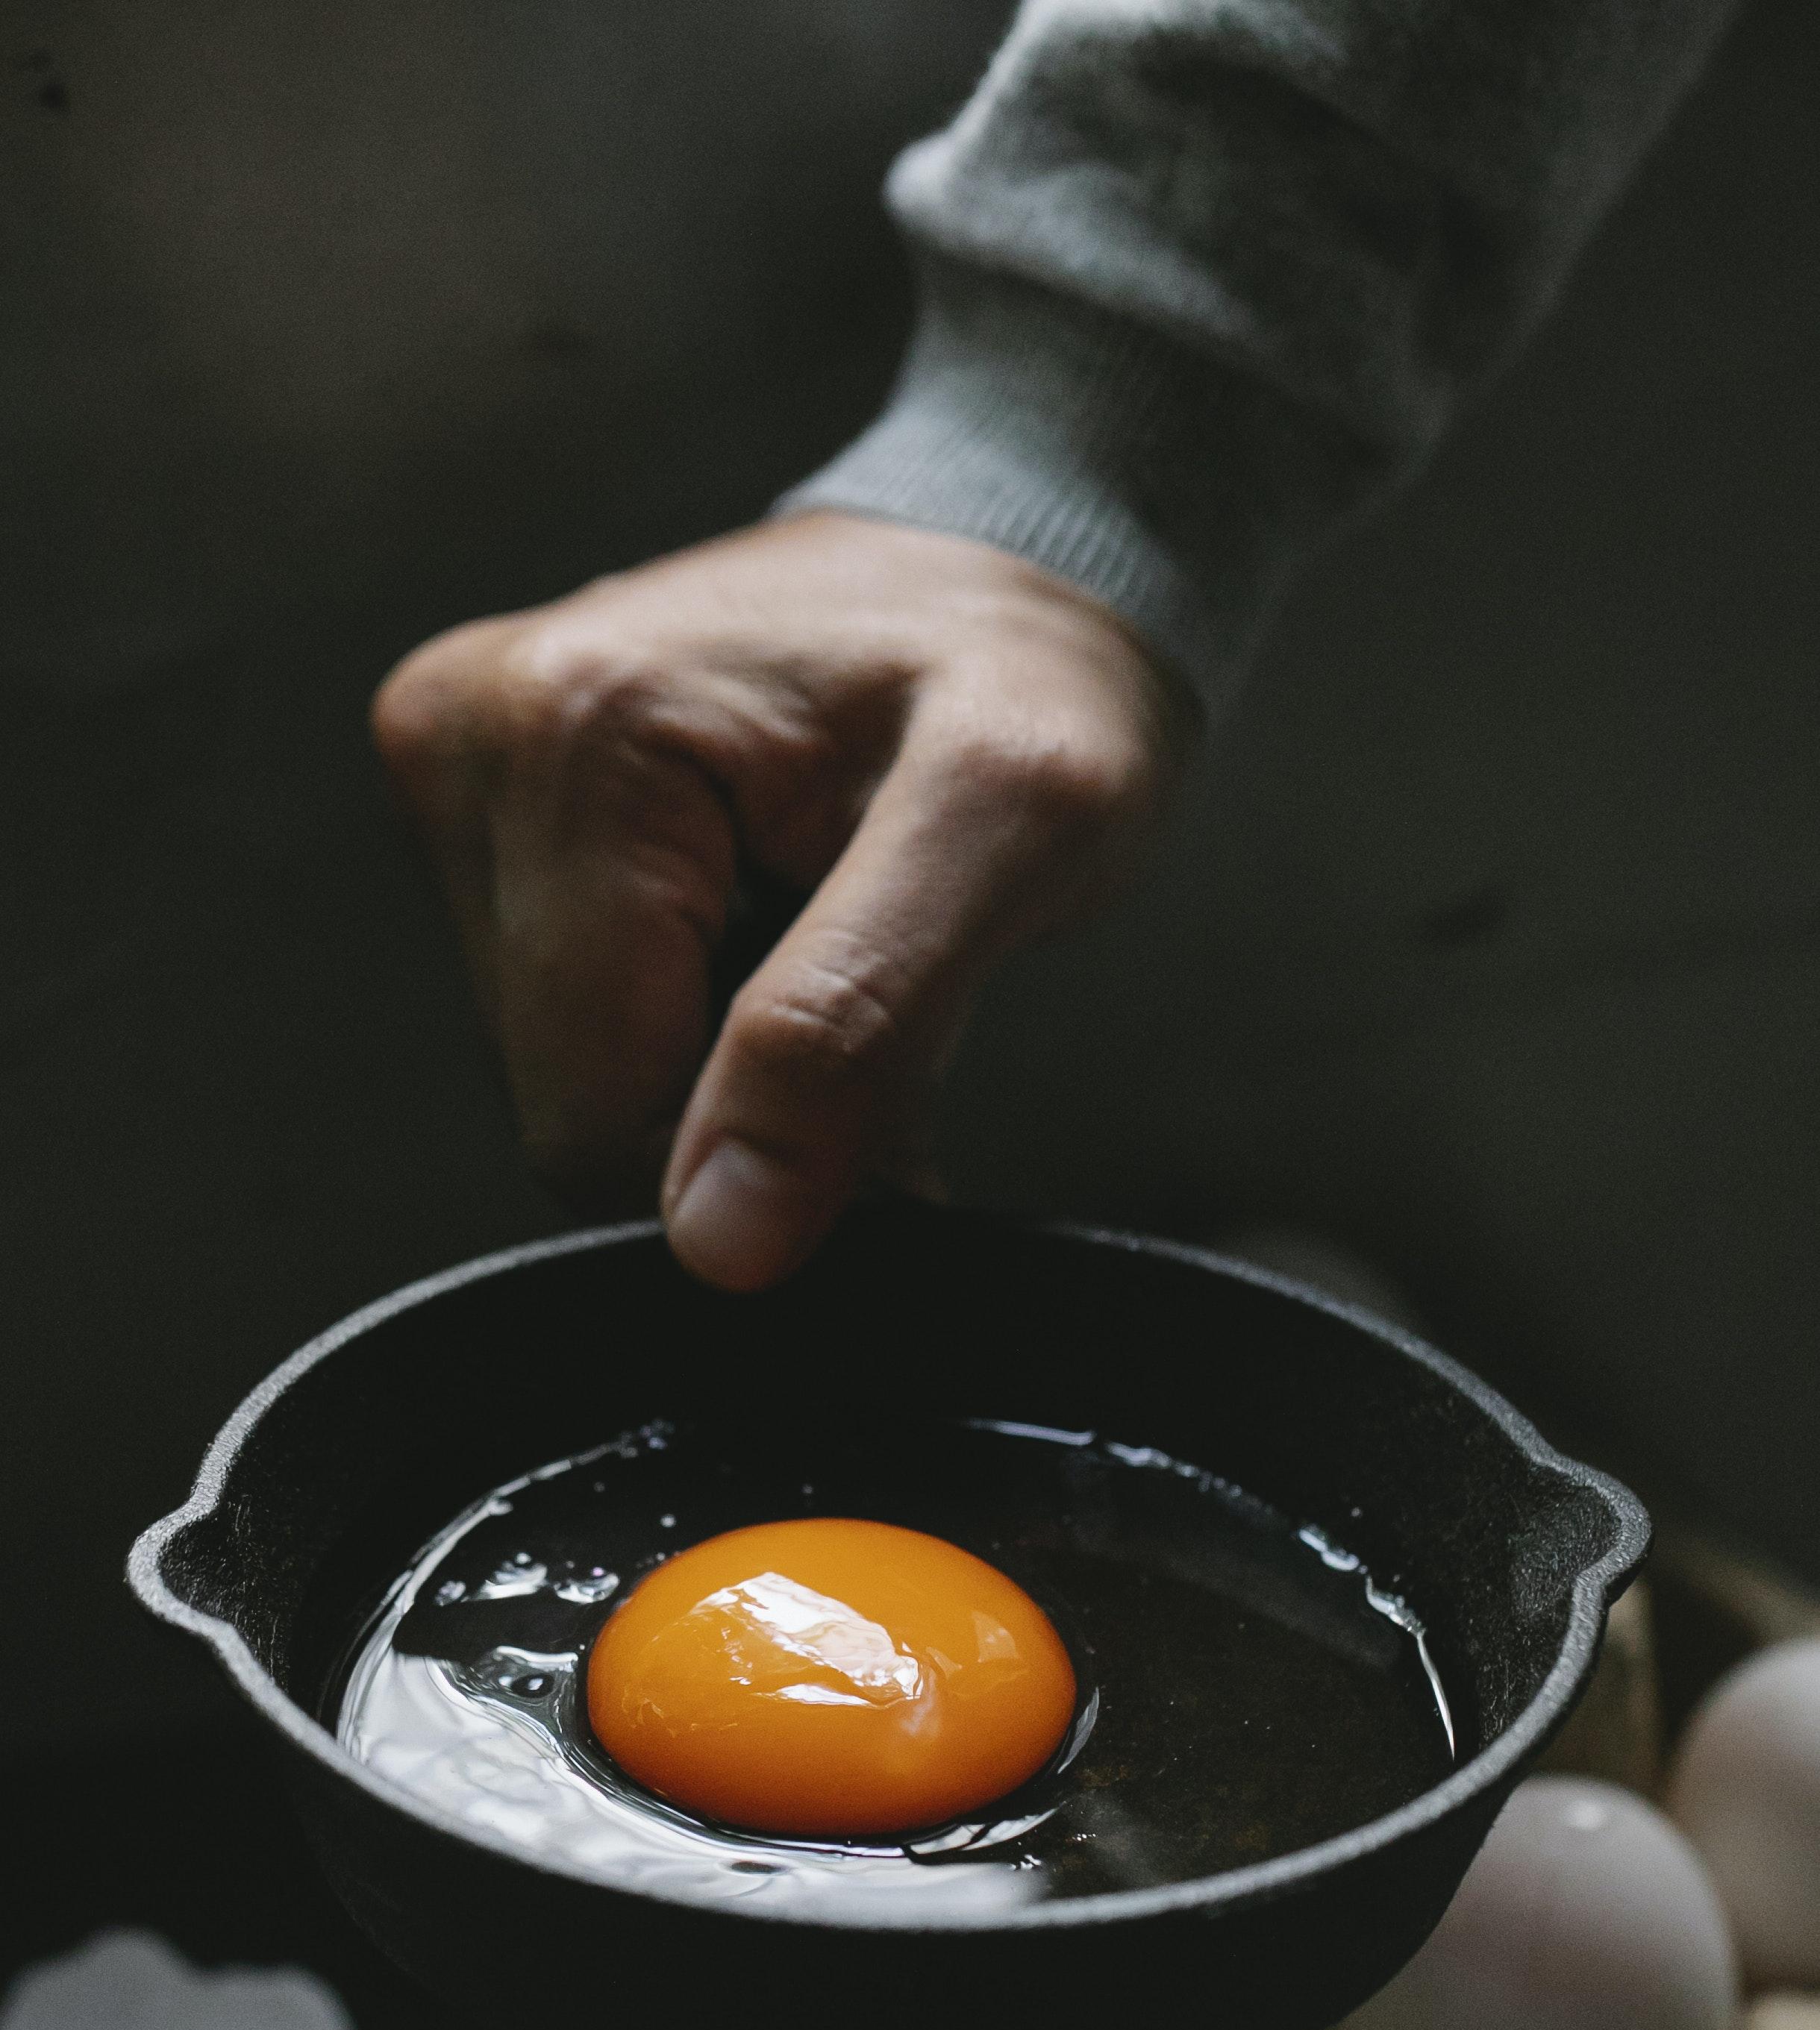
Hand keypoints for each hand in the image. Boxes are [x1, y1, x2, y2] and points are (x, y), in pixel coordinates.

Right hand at [372, 512, 1188, 1289]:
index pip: (597, 1115)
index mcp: (569, 733)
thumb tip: (719, 1239)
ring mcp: (464, 774)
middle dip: (745, 1109)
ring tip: (834, 940)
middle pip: (573, 1101)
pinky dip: (699, 1018)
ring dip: (727, 1066)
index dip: (758, 1168)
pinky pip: (577, 1011)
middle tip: (883, 1003)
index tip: (895, 1114)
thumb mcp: (1016, 828)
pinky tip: (777, 927)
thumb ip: (854, 1030)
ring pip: (575, 1073)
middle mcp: (467, 743)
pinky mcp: (494, 808)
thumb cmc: (1039, 664)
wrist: (1023, 550)